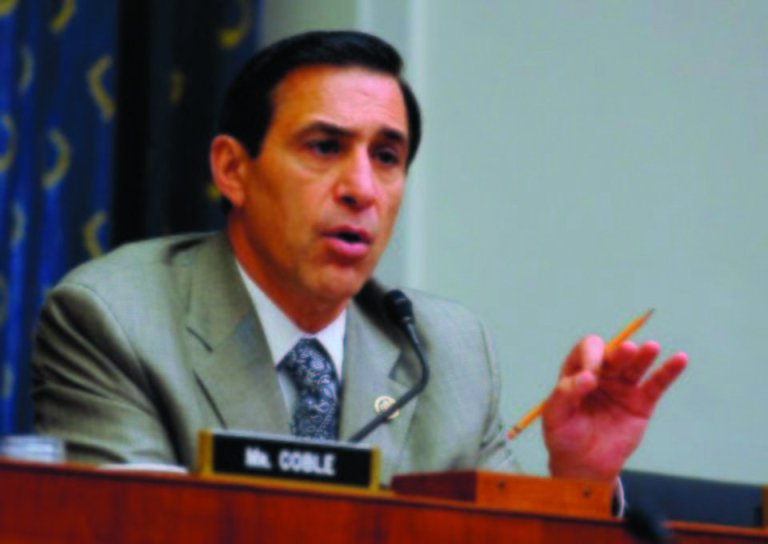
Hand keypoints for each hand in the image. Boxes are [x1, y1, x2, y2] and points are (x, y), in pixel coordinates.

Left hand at [543, 335, 686, 480]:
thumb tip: (588, 377)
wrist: (583, 465)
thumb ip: (566, 393)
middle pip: (613, 356)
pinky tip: (680, 359)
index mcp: (577, 371)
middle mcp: (602, 374)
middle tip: (627, 350)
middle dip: (619, 354)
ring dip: (644, 355)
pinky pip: (656, 384)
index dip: (591, 357)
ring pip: (635, 366)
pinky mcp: (641, 403)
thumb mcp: (554, 415)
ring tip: (651, 347)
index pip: (586, 351)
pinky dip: (669, 371)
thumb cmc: (563, 436)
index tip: (591, 377)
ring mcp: (622, 387)